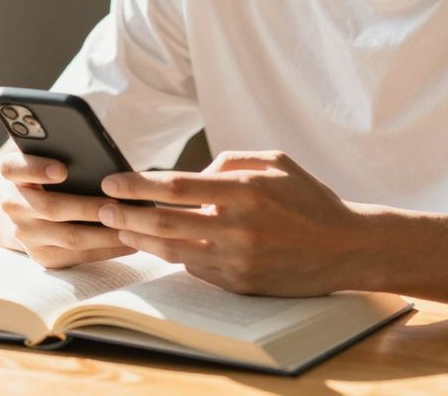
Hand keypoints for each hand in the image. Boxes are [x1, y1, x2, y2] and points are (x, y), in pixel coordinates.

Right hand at [0, 149, 134, 267]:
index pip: (13, 168)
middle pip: (50, 208)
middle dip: (88, 207)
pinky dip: (105, 250)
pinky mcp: (41, 256)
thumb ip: (62, 151)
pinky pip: (77, 256)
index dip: (37, 168)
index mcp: (13, 173)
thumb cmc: (50, 175)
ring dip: (104, 233)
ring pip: (68, 237)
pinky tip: (129, 242)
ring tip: (131, 225)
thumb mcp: (47, 156)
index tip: (62, 170)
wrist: (26, 210)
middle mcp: (13, 205)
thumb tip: (100, 155)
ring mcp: (25, 234)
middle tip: (118, 204)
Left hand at [98, 151, 365, 295]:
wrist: (346, 247)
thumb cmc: (307, 198)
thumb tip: (191, 175)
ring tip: (120, 228)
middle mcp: (238, 228)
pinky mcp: (241, 284)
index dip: (138, 185)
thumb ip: (229, 162)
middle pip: (165, 224)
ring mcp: (239, 260)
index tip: (112, 182)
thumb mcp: (274, 162)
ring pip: (173, 251)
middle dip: (126, 216)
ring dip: (141, 240)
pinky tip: (160, 245)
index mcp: (245, 191)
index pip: (176, 188)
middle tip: (101, 208)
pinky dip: (176, 256)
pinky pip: (196, 269)